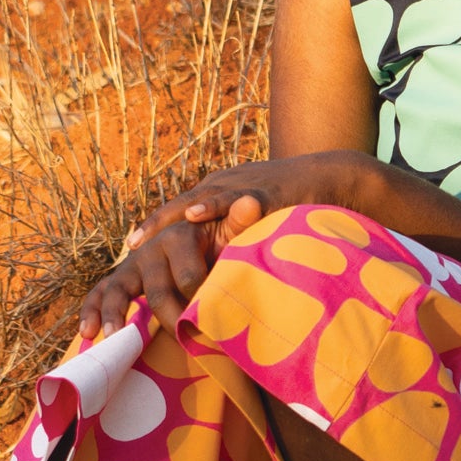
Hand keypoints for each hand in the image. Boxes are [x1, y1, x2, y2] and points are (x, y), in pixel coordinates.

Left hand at [79, 154, 350, 337]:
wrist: (335, 179)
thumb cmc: (299, 209)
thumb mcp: (259, 227)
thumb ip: (240, 246)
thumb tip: (224, 281)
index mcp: (219, 198)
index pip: (177, 218)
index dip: (153, 235)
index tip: (129, 256)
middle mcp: (222, 189)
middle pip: (175, 210)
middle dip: (149, 231)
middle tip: (125, 252)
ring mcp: (240, 189)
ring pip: (194, 203)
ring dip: (166, 221)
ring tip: (140, 240)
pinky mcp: (263, 192)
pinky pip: (233, 199)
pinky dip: (211, 205)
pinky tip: (192, 214)